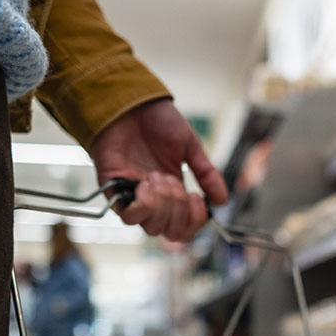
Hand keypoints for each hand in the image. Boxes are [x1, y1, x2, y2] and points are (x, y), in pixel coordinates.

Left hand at [89, 99, 227, 241]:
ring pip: (152, 228)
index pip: (185, 227)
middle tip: (173, 180)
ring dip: (162, 204)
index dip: (195, 221)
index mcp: (174, 192)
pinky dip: (144, 205)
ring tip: (157, 176)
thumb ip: (207, 174)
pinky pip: (130, 217)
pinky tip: (145, 183)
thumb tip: (222, 200)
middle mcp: (155, 200)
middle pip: (170, 233)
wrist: (132, 103)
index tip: (198, 198)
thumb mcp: (191, 147)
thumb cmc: (157, 121)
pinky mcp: (114, 191)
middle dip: (178, 210)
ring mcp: (134, 197)